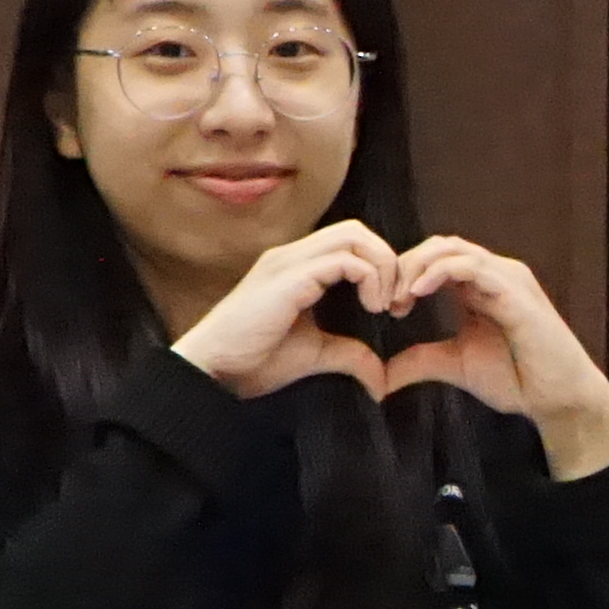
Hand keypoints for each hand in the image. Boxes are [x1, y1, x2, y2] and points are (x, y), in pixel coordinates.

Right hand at [175, 219, 406, 399]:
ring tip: (383, 305)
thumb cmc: (254, 359)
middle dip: (386, 261)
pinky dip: (369, 279)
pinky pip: (344, 261)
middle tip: (394, 301)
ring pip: (354, 236)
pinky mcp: (290, 278)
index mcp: (296, 266)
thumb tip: (381, 377)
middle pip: (356, 231)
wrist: (213, 369)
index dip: (379, 266)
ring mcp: (289, 262)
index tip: (389, 306)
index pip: (349, 242)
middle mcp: (292, 255)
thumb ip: (349, 355)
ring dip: (382, 267)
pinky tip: (371, 308)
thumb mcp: (315, 355)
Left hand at [384, 233, 608, 479]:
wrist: (557, 400)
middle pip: (440, 245)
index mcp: (481, 286)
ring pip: (453, 248)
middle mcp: (495, 274)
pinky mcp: (516, 293)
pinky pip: (472, 267)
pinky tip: (418, 291)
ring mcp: (508, 279)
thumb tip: (380, 373)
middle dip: (406, 265)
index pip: (436, 257)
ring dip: (418, 267)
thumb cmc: (518, 379)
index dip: (405, 273)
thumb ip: (420, 360)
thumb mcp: (455, 365)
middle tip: (386, 299)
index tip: (385, 307)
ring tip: (399, 296)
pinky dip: (440, 272)